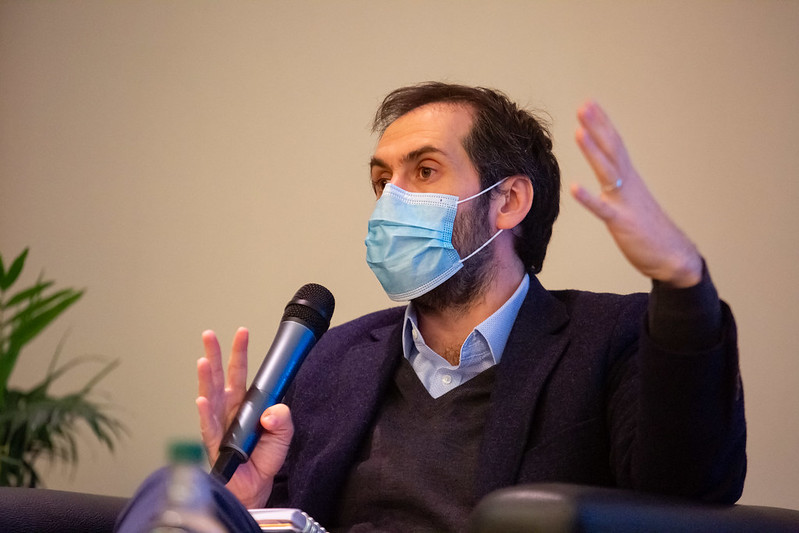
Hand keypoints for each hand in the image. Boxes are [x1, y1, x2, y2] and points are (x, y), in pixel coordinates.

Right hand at [196, 327, 293, 508]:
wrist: (254, 489)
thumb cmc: (262, 461)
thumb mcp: (283, 435)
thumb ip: (282, 419)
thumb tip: (273, 411)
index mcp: (243, 405)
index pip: (240, 373)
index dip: (240, 353)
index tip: (241, 333)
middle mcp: (228, 412)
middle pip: (220, 378)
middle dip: (215, 355)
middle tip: (209, 335)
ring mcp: (219, 426)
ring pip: (210, 397)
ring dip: (206, 379)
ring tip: (204, 361)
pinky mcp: (214, 444)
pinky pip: (208, 426)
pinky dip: (205, 413)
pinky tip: (202, 399)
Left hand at [570, 101, 701, 287]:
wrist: (673, 256)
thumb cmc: (650, 230)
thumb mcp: (631, 202)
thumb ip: (618, 187)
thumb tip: (608, 175)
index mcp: (630, 179)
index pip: (615, 144)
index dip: (602, 124)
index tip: (590, 104)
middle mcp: (628, 185)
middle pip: (612, 149)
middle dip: (598, 126)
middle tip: (584, 105)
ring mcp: (625, 202)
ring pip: (607, 171)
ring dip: (592, 151)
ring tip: (578, 132)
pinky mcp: (622, 222)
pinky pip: (603, 209)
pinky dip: (589, 198)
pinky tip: (575, 187)